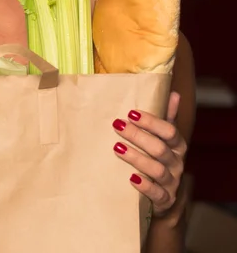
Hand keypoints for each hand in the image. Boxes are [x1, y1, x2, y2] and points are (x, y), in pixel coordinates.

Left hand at [112, 91, 186, 216]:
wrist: (164, 197)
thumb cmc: (160, 159)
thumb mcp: (164, 138)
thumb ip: (167, 117)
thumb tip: (174, 93)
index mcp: (177, 145)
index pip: (169, 131)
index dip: (151, 122)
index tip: (131, 113)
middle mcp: (176, 163)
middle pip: (160, 148)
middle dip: (138, 136)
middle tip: (117, 126)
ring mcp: (171, 182)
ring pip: (157, 170)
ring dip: (136, 157)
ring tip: (117, 147)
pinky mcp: (164, 200)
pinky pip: (157, 194)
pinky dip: (145, 186)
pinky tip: (131, 178)